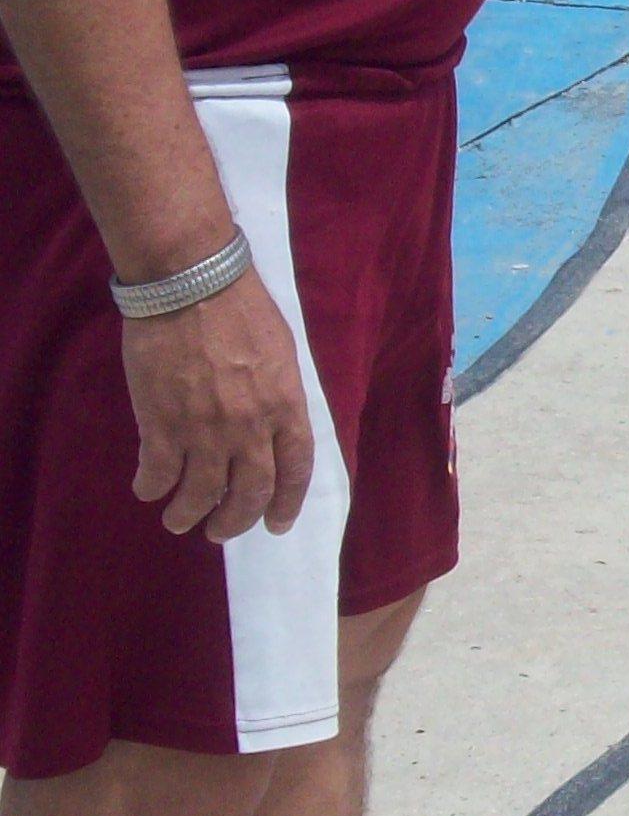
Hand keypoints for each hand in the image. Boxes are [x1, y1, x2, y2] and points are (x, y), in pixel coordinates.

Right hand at [124, 269, 316, 542]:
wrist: (190, 284)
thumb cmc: (241, 308)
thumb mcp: (281, 353)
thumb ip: (279, 395)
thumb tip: (274, 426)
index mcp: (287, 407)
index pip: (295, 470)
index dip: (286, 504)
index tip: (275, 524)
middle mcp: (251, 428)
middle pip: (249, 493)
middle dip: (235, 521)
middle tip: (220, 531)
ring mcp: (205, 430)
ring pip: (200, 493)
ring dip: (188, 514)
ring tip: (179, 521)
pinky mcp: (162, 424)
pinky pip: (158, 473)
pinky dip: (152, 488)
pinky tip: (147, 490)